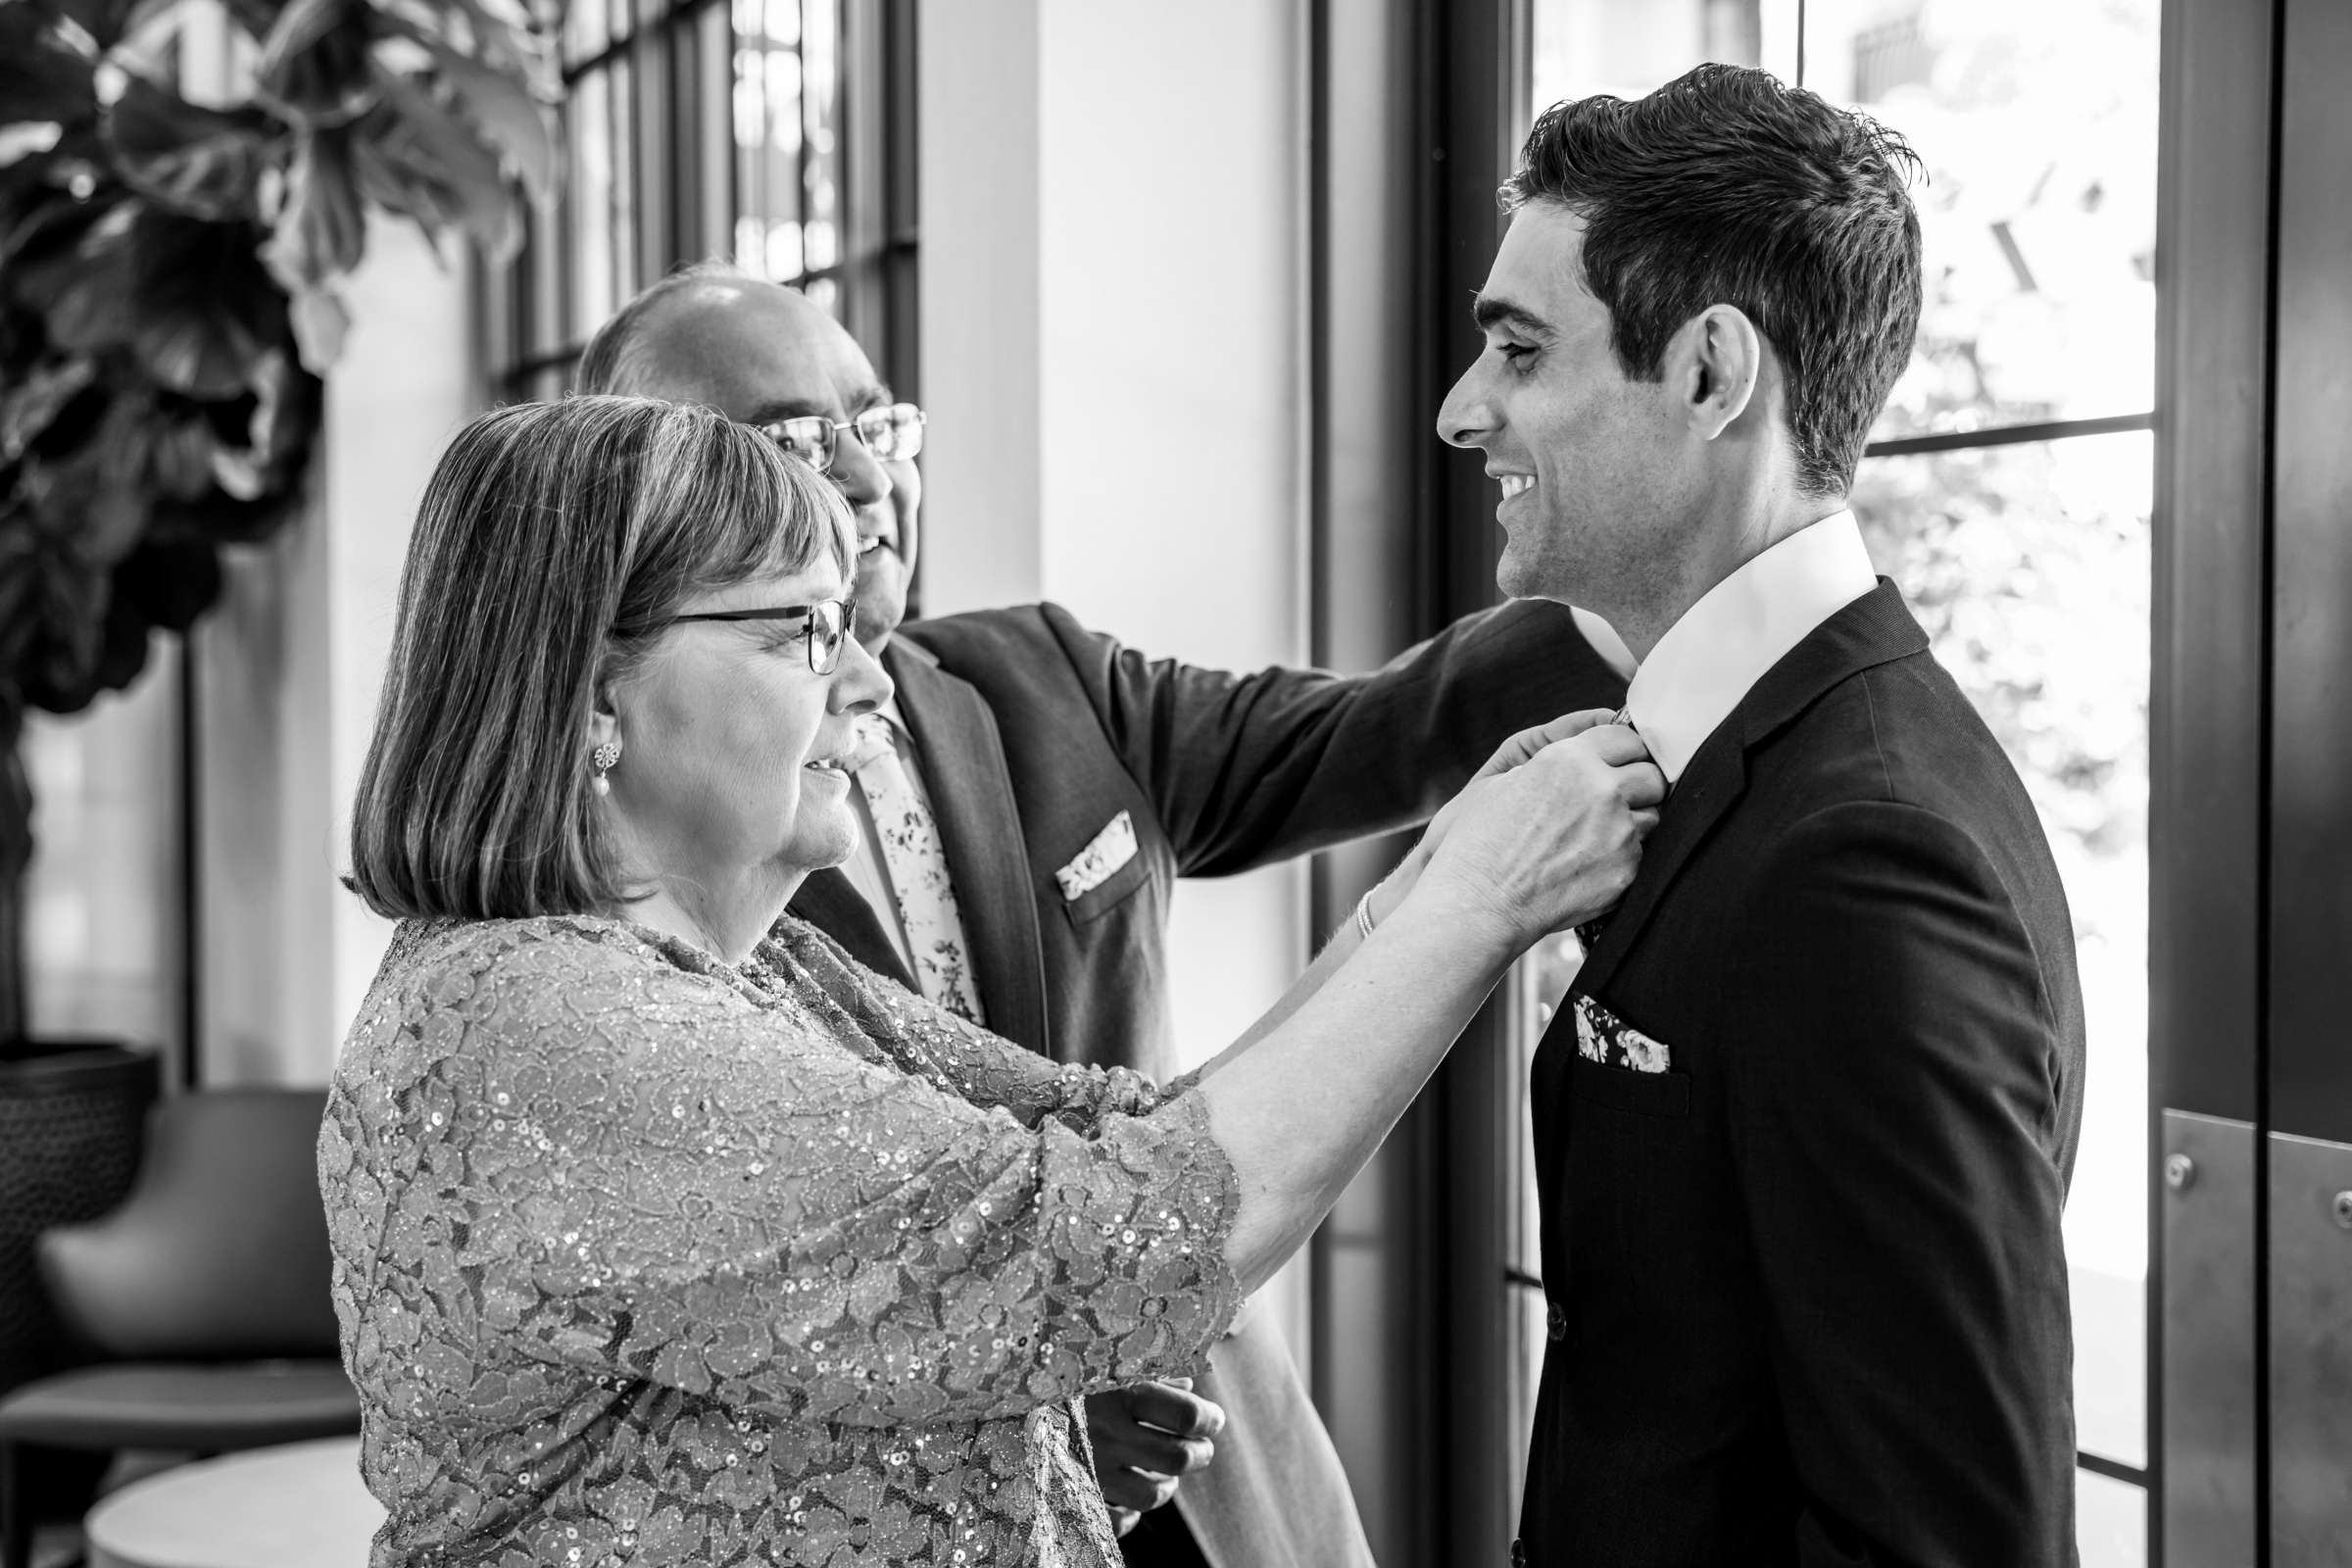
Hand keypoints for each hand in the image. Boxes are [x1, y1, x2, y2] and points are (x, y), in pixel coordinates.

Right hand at [1085, 1379, 1225, 1516]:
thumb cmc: (1074, 1375)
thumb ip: (1153, 1375)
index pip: (1187, 1416)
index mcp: (1121, 1393)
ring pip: (1150, 1496)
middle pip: (1177, 1458)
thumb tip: (1188, 1388)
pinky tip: (1130, 1502)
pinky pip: (1114, 1521)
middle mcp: (1106, 1431)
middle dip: (1200, 1454)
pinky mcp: (1073, 1492)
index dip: (1210, 1419)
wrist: (999, 1391)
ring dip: (1167, 1486)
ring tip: (1167, 1475)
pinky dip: (1129, 1516)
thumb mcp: (1112, 1365)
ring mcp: (1090, 1466)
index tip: (1213, 1419)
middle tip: (1201, 1448)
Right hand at [1414, 722, 1664, 939]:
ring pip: (1653, 817)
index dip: (1624, 750)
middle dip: (1638, 785)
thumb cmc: (1481, 842)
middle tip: (1617, 799)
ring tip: (1598, 837)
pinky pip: (1641, 855)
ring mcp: (1618, 833)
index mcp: (1570, 759)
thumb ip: (1553, 761)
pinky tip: (1591, 865)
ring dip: (1633, 822)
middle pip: (1651, 776)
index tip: (1619, 762)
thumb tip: (1585, 753)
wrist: (1479, 902)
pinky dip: (1623, 858)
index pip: (1626, 738)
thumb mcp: (1505, 781)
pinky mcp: (1625, 871)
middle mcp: (1601, 791)